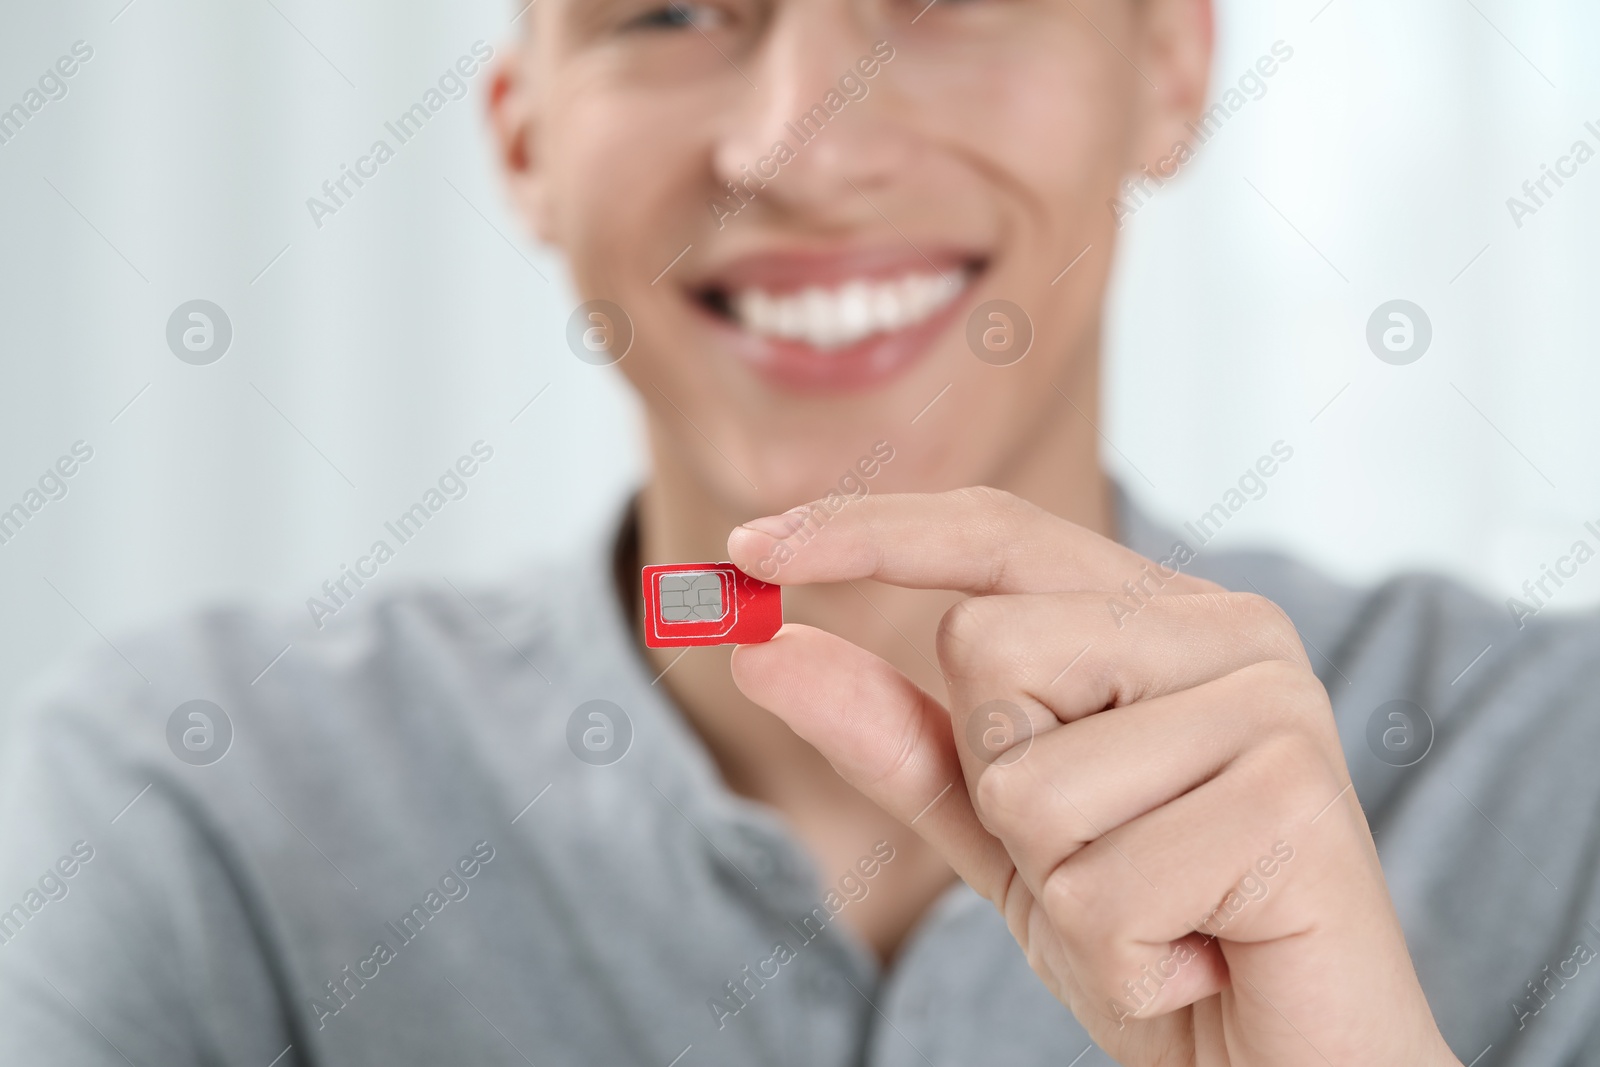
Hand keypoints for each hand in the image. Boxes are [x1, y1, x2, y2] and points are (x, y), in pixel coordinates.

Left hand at [726, 487, 1457, 1065]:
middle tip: (1104, 857)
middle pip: (984, 648)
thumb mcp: (999, 831)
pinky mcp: (1295, 801)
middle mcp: (1229, 632)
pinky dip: (1118, 956)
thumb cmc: (1157, 936)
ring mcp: (1272, 707)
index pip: (996, 531)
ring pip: (1027, 778)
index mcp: (1163, 617)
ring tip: (1160, 914)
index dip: (869, 531)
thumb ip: (895, 736)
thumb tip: (767, 649)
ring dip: (1060, 887)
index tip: (745, 549)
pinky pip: (1098, 883)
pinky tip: (1198, 957)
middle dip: (1001, 791)